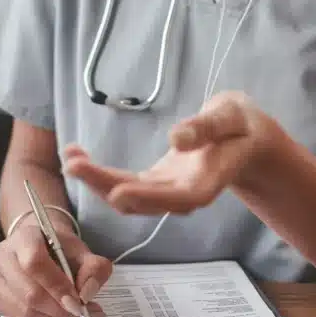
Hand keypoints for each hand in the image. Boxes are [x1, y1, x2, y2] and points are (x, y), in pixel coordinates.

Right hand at [0, 221, 111, 316]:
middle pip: (28, 291)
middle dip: (59, 309)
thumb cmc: (60, 249)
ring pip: (23, 309)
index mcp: (24, 236)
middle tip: (82, 314)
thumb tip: (87, 294)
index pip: (35, 263)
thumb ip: (94, 268)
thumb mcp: (83, 251)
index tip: (79, 302)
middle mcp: (2, 255)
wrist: (39, 246)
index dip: (57, 286)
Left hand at [63, 91, 281, 215]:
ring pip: (130, 197)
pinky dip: (101, 174)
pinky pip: (126, 185)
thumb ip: (207, 127)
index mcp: (210, 180)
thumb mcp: (232, 116)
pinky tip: (77, 156)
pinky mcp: (156, 184)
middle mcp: (185, 193)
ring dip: (97, 181)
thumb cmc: (242, 125)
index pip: (181, 197)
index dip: (149, 199)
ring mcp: (168, 191)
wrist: (246, 141)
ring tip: (70, 157)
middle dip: (107, 185)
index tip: (118, 192)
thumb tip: (176, 139)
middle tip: (74, 165)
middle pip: (145, 200)